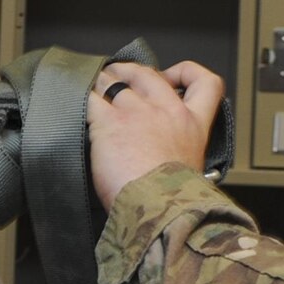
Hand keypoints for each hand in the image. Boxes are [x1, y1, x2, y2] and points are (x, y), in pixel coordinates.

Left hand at [88, 61, 224, 211]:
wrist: (159, 211)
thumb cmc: (172, 202)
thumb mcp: (190, 170)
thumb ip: (177, 150)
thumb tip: (161, 153)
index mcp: (193, 124)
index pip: (206, 82)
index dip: (186, 72)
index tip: (170, 77)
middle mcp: (167, 111)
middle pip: (147, 74)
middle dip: (128, 72)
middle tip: (116, 77)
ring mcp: (137, 113)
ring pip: (114, 81)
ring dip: (101, 83)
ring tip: (91, 90)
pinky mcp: (109, 123)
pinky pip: (91, 99)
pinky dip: (83, 99)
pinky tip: (77, 107)